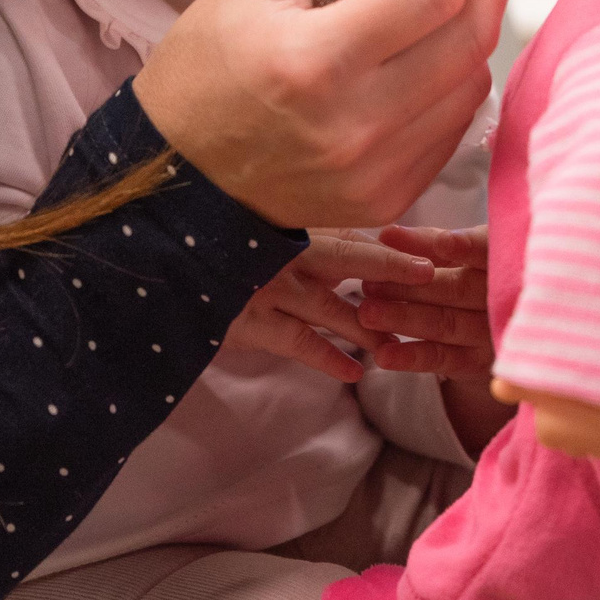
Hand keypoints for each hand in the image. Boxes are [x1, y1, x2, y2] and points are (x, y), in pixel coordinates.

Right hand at [135, 0, 515, 228]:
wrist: (180, 172)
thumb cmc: (211, 59)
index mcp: (314, 60)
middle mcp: (355, 124)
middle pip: (473, 36)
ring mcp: (378, 171)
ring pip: (474, 80)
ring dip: (466, 29)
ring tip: (425, 5)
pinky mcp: (392, 198)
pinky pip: (454, 124)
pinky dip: (448, 80)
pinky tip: (410, 61)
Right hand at [223, 230, 437, 383]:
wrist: (169, 268)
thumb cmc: (219, 245)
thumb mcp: (259, 228)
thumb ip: (302, 231)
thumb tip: (358, 240)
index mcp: (288, 226)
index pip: (347, 232)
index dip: (386, 246)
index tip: (426, 253)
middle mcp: (283, 253)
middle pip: (348, 260)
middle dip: (390, 272)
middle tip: (431, 282)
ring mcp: (268, 289)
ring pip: (332, 309)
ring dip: (368, 326)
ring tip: (400, 343)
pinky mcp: (252, 324)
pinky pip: (300, 344)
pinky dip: (329, 358)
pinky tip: (355, 373)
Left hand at [357, 224, 511, 455]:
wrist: (502, 316)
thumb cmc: (475, 268)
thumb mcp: (459, 249)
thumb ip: (427, 241)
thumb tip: (387, 234)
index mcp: (504, 257)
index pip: (487, 250)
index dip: (466, 246)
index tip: (442, 242)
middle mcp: (505, 296)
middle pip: (458, 289)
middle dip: (411, 285)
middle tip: (370, 281)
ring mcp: (493, 332)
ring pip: (447, 323)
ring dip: (405, 319)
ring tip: (367, 312)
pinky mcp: (480, 362)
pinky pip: (445, 360)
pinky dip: (413, 357)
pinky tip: (383, 354)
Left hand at [491, 380, 599, 457]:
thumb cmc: (570, 364)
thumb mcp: (538, 371)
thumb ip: (514, 384)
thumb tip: (496, 388)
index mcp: (548, 433)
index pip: (551, 430)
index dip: (558, 412)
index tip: (567, 392)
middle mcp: (574, 447)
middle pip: (575, 439)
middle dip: (578, 424)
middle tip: (585, 394)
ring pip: (599, 443)